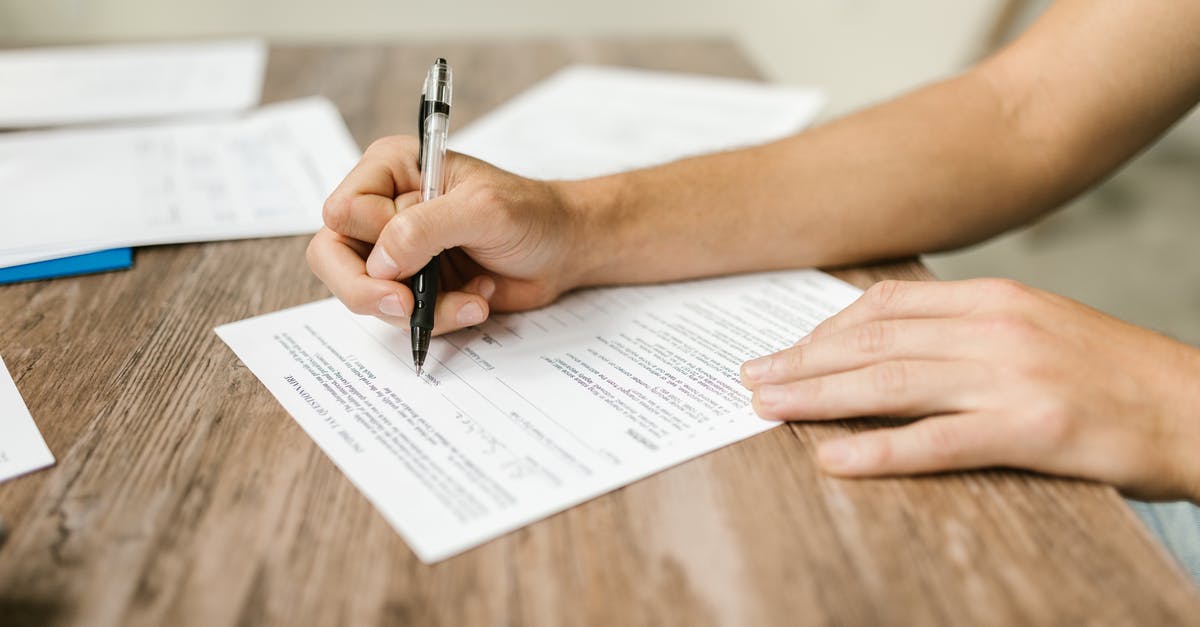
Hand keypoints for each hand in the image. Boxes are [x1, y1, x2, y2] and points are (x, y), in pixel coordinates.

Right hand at [307, 136, 586, 333]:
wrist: (564, 249)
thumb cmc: (530, 213)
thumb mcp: (482, 210)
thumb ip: (424, 228)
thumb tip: (379, 263)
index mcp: (390, 170)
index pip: (342, 213)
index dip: (371, 241)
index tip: (411, 257)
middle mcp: (384, 208)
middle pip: (332, 258)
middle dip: (369, 292)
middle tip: (406, 307)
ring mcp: (397, 251)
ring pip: (367, 295)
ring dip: (422, 309)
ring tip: (473, 298)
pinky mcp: (415, 286)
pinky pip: (402, 317)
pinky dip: (441, 318)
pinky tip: (478, 300)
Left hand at [739, 278, 1199, 500]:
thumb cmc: (1111, 374)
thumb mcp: (1034, 327)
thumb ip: (965, 328)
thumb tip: (890, 342)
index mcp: (993, 298)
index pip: (886, 306)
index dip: (823, 330)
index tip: (784, 350)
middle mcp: (996, 327)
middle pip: (875, 341)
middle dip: (803, 361)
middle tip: (751, 379)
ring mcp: (1014, 376)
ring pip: (892, 382)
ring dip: (819, 397)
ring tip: (766, 408)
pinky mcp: (1035, 427)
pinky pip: (939, 441)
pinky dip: (880, 450)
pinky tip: (835, 459)